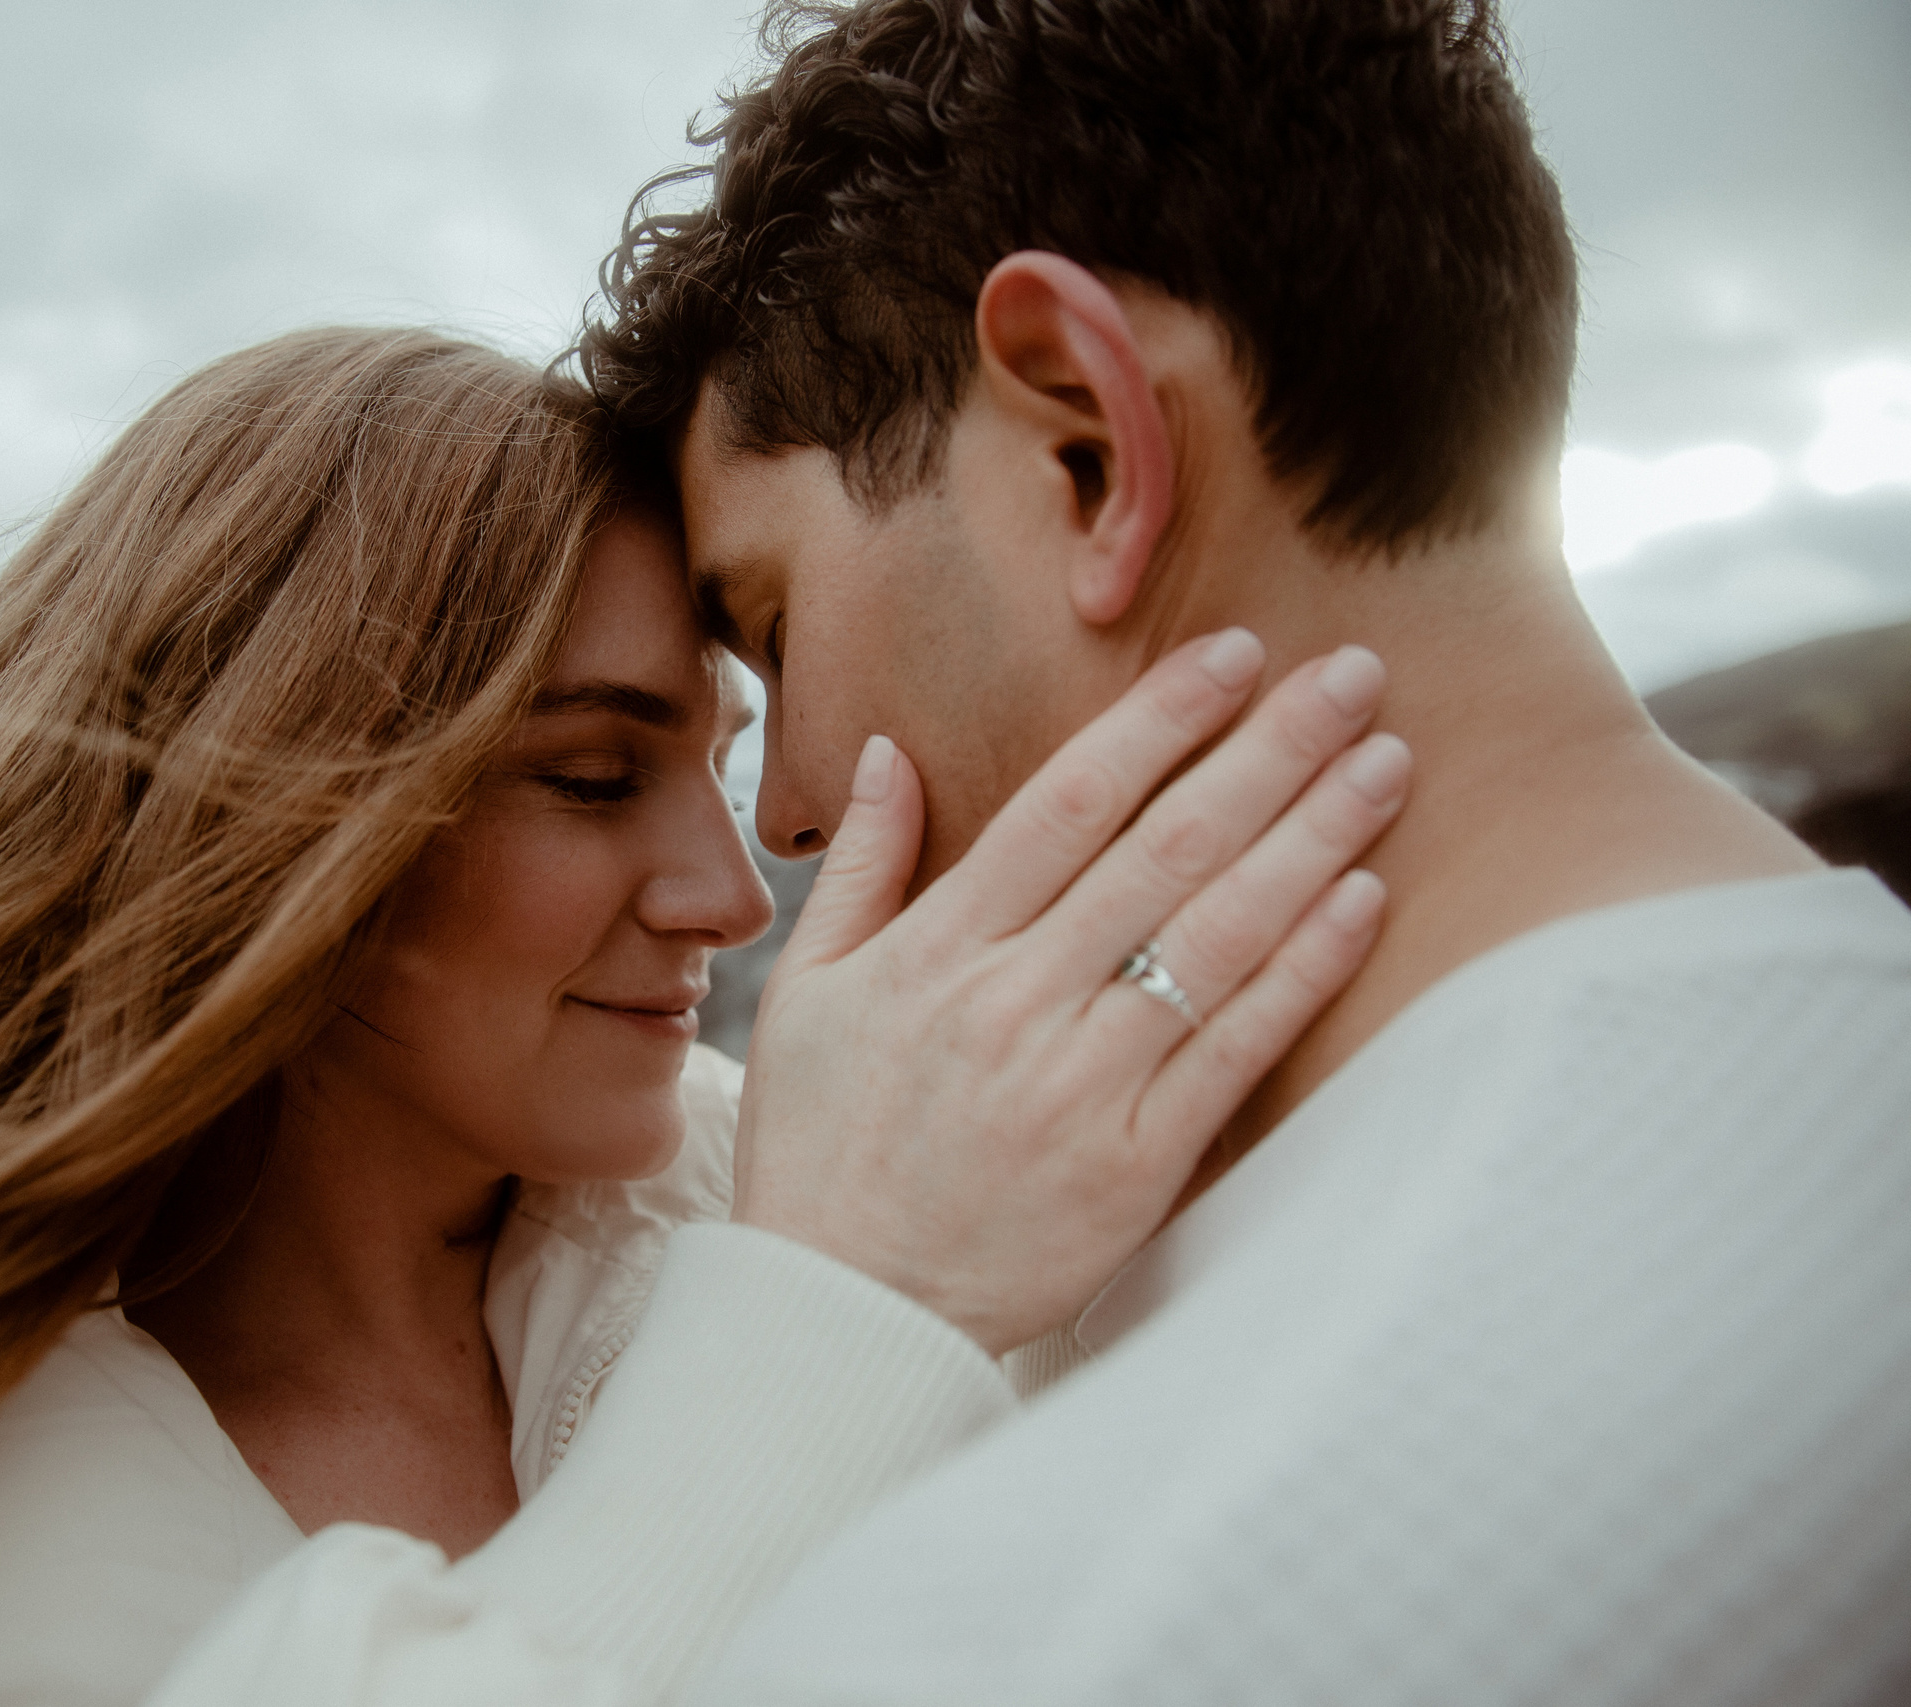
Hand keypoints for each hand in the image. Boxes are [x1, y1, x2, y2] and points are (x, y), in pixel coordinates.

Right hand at [733, 630, 1404, 1354]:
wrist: (846, 1310)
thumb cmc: (821, 1146)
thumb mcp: (806, 994)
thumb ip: (858, 866)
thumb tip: (888, 749)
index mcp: (940, 952)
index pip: (1067, 805)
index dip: (1158, 721)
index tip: (1233, 654)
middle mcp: (1017, 1003)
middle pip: (1165, 851)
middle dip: (1268, 750)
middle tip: (1352, 674)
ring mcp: (1082, 1084)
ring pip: (1215, 937)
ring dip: (1311, 839)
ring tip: (1383, 763)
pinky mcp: (1136, 1165)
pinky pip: (1235, 1049)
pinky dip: (1302, 970)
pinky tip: (1361, 898)